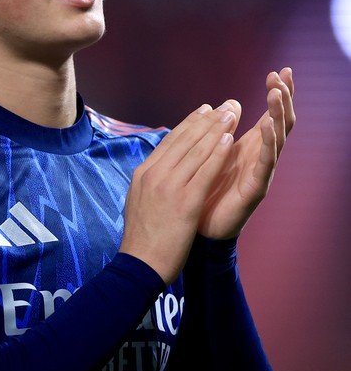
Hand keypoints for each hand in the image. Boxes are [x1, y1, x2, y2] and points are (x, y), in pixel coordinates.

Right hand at [119, 102, 237, 284]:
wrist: (139, 264)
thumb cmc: (142, 238)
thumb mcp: (139, 200)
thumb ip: (151, 181)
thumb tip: (159, 167)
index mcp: (144, 173)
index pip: (170, 141)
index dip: (190, 123)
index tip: (205, 110)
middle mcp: (154, 174)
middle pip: (184, 140)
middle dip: (207, 120)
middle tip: (224, 105)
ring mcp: (169, 186)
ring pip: (196, 150)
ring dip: (216, 129)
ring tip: (232, 114)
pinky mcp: (184, 201)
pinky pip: (204, 171)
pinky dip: (218, 153)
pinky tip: (230, 140)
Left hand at [197, 67, 294, 239]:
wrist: (197, 230)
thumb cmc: (204, 191)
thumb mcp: (211, 154)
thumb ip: (218, 132)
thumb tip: (221, 106)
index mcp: (251, 147)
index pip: (271, 114)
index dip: (278, 93)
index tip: (279, 69)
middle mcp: (261, 157)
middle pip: (281, 122)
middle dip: (283, 98)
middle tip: (282, 75)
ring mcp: (261, 172)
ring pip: (277, 138)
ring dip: (277, 114)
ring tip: (276, 93)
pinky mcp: (256, 189)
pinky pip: (265, 163)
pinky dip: (268, 143)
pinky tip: (267, 126)